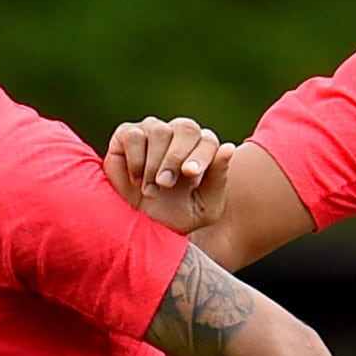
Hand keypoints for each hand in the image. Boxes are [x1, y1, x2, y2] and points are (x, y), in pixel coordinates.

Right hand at [103, 116, 234, 233]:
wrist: (144, 227)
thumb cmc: (179, 215)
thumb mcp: (205, 206)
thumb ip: (218, 178)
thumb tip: (229, 147)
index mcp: (203, 148)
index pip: (208, 140)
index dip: (200, 155)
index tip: (190, 173)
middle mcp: (179, 133)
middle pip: (186, 128)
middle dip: (175, 158)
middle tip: (166, 184)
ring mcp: (153, 130)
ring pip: (159, 131)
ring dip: (154, 164)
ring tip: (151, 190)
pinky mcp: (127, 134)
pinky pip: (134, 135)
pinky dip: (135, 160)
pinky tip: (136, 181)